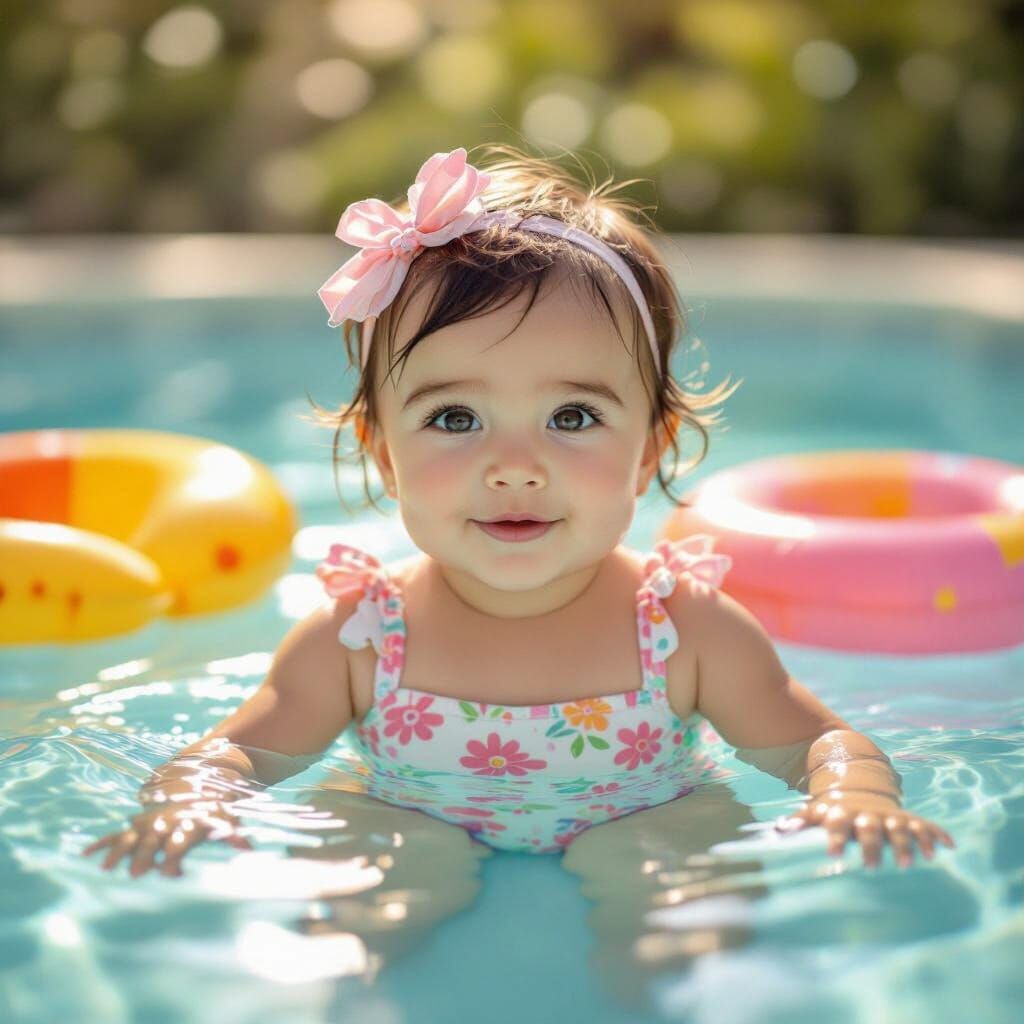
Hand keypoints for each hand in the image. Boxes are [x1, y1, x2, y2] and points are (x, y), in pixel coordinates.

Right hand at [81, 800, 252, 877]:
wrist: (199, 774)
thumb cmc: (215, 805)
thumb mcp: (227, 817)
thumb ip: (234, 834)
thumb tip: (249, 848)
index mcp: (188, 823)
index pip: (182, 841)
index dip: (177, 856)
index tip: (172, 872)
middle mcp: (167, 822)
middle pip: (155, 841)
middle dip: (146, 856)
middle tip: (135, 874)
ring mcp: (151, 821)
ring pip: (133, 837)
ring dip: (121, 851)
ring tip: (106, 867)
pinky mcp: (140, 823)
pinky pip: (119, 834)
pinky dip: (104, 843)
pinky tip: (86, 854)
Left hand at [775, 791, 955, 868]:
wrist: (860, 788)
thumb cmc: (836, 810)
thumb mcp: (817, 811)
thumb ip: (800, 820)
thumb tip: (778, 830)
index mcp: (844, 813)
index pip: (837, 823)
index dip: (835, 837)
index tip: (833, 854)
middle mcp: (868, 814)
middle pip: (870, 828)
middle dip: (872, 846)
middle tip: (871, 868)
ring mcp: (890, 816)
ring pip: (900, 827)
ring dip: (905, 844)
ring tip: (908, 864)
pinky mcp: (909, 819)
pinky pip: (925, 825)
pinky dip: (936, 835)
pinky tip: (947, 847)